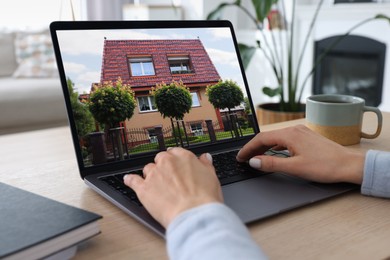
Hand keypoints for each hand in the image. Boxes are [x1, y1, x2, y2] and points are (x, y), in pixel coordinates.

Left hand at [123, 147, 222, 227]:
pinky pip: (133, 180)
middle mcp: (167, 162)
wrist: (194, 215)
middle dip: (163, 167)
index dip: (175, 160)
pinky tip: (129, 180)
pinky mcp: (144, 188)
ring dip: (150, 175)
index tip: (176, 166)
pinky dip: (130, 180)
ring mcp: (154, 174)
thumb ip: (206, 165)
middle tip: (168, 179)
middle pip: (160, 159)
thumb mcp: (212, 178)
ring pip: (148, 169)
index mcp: (184, 157)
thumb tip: (205, 158)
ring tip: (155, 186)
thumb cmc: (204, 199)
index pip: (175, 152)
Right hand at [236, 125, 364, 183]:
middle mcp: (294, 130)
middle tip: (244, 158)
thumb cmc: (325, 166)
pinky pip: (285, 139)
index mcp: (289, 135)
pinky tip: (274, 152)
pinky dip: (275, 146)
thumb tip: (254, 161)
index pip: (261, 139)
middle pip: (267, 137)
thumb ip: (271, 164)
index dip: (248, 149)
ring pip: (276, 138)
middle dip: (254, 147)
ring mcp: (302, 132)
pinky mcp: (307, 137)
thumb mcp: (295, 167)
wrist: (349, 165)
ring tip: (256, 156)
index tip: (240, 157)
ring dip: (264, 147)